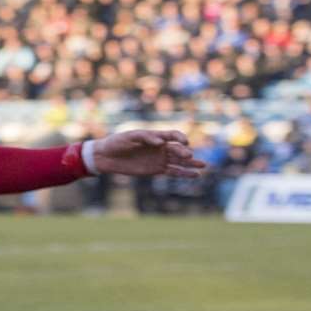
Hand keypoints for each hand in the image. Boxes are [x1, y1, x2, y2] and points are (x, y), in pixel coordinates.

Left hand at [90, 129, 206, 177]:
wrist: (106, 157)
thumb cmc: (117, 142)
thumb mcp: (129, 137)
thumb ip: (146, 137)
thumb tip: (160, 141)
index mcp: (155, 136)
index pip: (173, 135)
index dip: (180, 137)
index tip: (183, 142)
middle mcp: (160, 147)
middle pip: (177, 149)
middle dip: (184, 152)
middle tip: (189, 156)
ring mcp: (159, 159)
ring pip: (179, 161)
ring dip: (191, 164)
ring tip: (203, 166)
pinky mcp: (155, 170)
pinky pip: (173, 172)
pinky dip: (183, 173)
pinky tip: (195, 175)